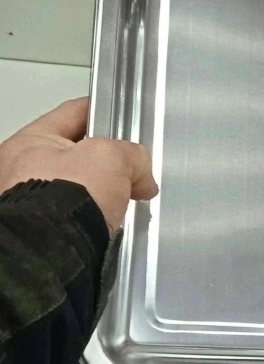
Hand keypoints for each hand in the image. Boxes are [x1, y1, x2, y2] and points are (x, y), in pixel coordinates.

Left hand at [0, 97, 157, 232]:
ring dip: (102, 190)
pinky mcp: (44, 232)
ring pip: (78, 186)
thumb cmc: (70, 195)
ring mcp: (30, 205)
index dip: (101, 110)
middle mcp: (20, 173)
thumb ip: (132, 154)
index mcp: (27, 143)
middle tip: (131, 165)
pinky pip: (76, 214)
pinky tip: (112, 219)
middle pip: (76, 153)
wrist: (57, 253)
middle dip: (107, 159)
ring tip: (127, 196)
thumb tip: (143, 176)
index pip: (72, 113)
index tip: (120, 115)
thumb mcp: (113, 157)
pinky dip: (95, 214)